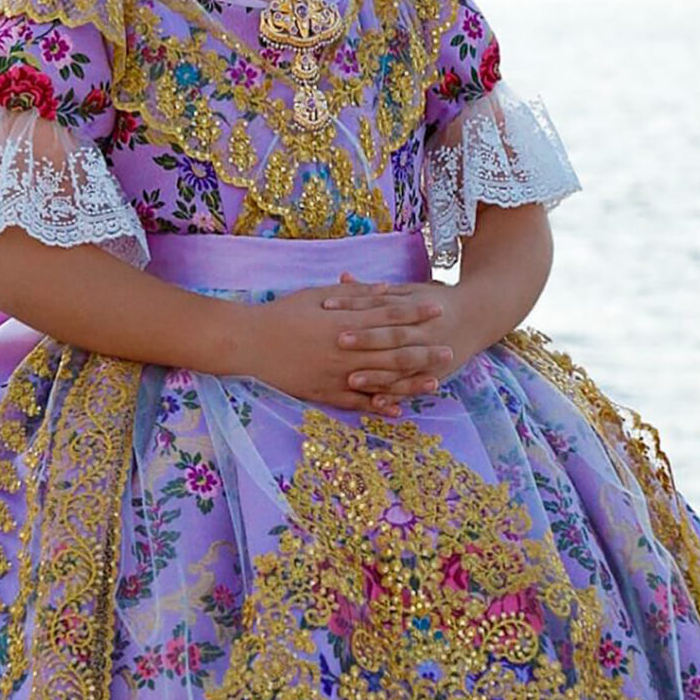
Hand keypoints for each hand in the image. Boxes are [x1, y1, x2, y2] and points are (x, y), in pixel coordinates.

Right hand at [236, 280, 451, 417]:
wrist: (249, 342)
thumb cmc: (282, 313)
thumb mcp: (317, 294)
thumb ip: (354, 295)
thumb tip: (384, 289)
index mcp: (344, 320)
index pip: (388, 315)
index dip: (415, 313)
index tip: (438, 309)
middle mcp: (345, 348)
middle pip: (392, 350)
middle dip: (423, 350)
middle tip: (450, 350)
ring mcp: (336, 373)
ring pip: (380, 380)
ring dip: (409, 382)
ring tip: (435, 383)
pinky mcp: (324, 392)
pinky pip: (356, 402)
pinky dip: (377, 406)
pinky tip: (398, 410)